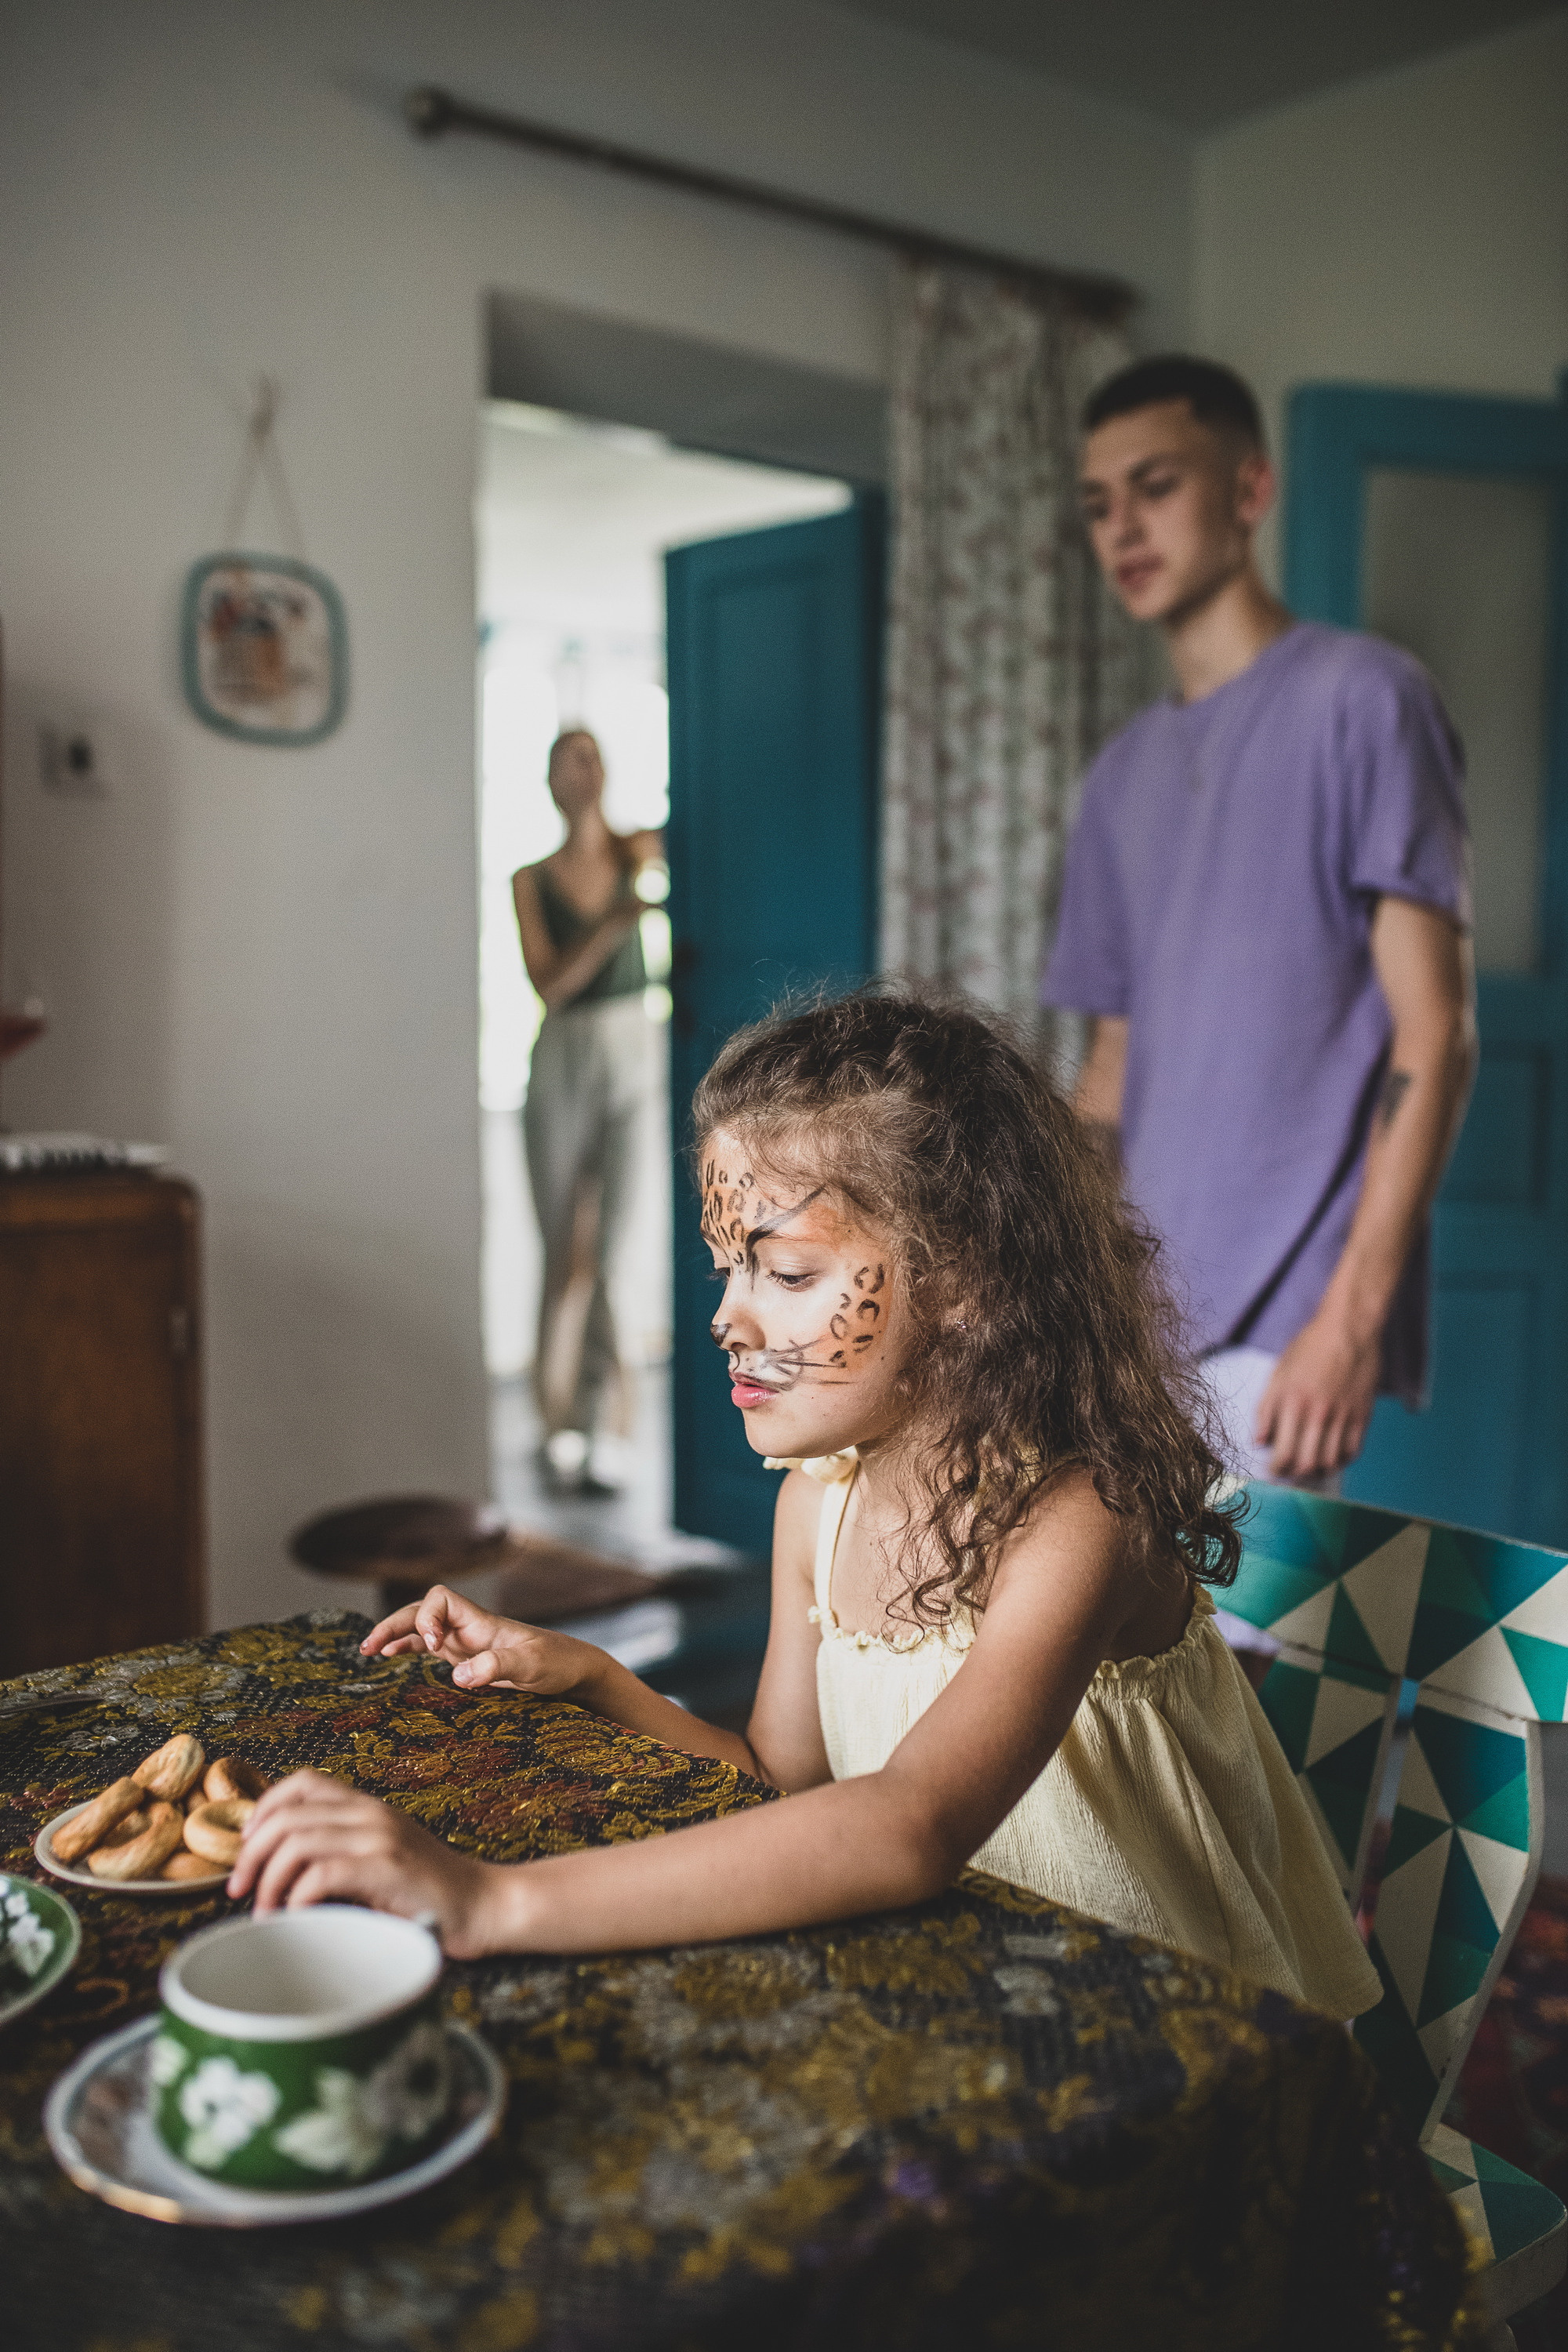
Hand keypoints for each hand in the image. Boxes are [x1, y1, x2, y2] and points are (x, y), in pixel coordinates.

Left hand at [228, 1769, 500, 1955]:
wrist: (482, 1907)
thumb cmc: (427, 1894)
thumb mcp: (380, 1858)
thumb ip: (338, 1853)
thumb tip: (274, 1872)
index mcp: (367, 1806)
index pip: (303, 1781)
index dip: (264, 1808)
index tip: (246, 1847)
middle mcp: (370, 1813)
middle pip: (287, 1814)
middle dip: (251, 1853)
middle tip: (240, 1889)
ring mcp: (380, 1837)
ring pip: (297, 1840)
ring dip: (268, 1879)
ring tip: (265, 1912)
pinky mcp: (387, 1868)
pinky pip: (322, 1872)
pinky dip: (297, 1898)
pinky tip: (296, 1918)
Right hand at [360, 1583, 609, 1699]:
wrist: (574, 1670)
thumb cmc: (557, 1663)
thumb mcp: (532, 1667)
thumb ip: (497, 1667)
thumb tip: (457, 1675)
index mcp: (481, 1622)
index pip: (440, 1599)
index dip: (427, 1616)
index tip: (432, 1644)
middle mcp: (469, 1628)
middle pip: (421, 1612)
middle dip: (394, 1624)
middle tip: (368, 1647)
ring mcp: (467, 1644)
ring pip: (421, 1630)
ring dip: (395, 1636)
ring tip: (368, 1651)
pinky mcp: (468, 1661)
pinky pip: (430, 1650)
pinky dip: (409, 1649)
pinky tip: (390, 1657)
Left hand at [1255, 1311, 1380, 1479]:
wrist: (1349, 1329)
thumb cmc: (1310, 1347)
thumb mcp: (1279, 1372)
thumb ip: (1266, 1408)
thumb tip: (1259, 1442)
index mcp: (1292, 1401)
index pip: (1282, 1452)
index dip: (1276, 1470)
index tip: (1274, 1471)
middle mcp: (1317, 1412)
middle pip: (1306, 1464)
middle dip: (1295, 1474)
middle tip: (1290, 1472)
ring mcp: (1343, 1415)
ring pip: (1330, 1463)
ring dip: (1318, 1471)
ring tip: (1310, 1466)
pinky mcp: (1363, 1415)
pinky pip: (1352, 1452)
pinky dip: (1341, 1461)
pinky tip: (1332, 1456)